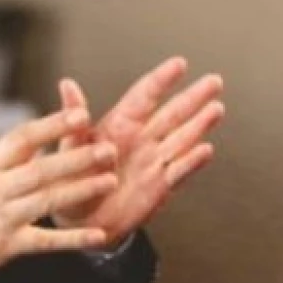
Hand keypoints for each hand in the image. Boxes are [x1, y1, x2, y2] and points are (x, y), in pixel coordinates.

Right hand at [0, 108, 119, 282]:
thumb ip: (11, 156)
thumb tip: (44, 133)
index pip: (22, 138)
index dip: (52, 125)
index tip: (80, 115)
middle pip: (41, 170)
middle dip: (76, 158)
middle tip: (107, 149)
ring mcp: (3, 217)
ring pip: (47, 200)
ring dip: (80, 190)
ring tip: (109, 181)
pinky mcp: (9, 245)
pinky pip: (46, 241)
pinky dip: (73, 239)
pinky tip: (97, 235)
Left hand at [51, 58, 224, 240]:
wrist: (79, 219)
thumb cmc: (71, 178)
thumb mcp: (69, 146)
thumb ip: (72, 117)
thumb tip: (67, 84)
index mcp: (119, 125)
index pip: (144, 96)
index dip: (162, 79)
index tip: (179, 63)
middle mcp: (141, 139)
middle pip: (172, 113)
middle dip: (193, 97)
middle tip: (214, 81)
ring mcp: (153, 161)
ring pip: (182, 138)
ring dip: (199, 124)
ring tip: (216, 108)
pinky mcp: (159, 186)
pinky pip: (179, 171)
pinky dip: (192, 161)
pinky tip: (206, 150)